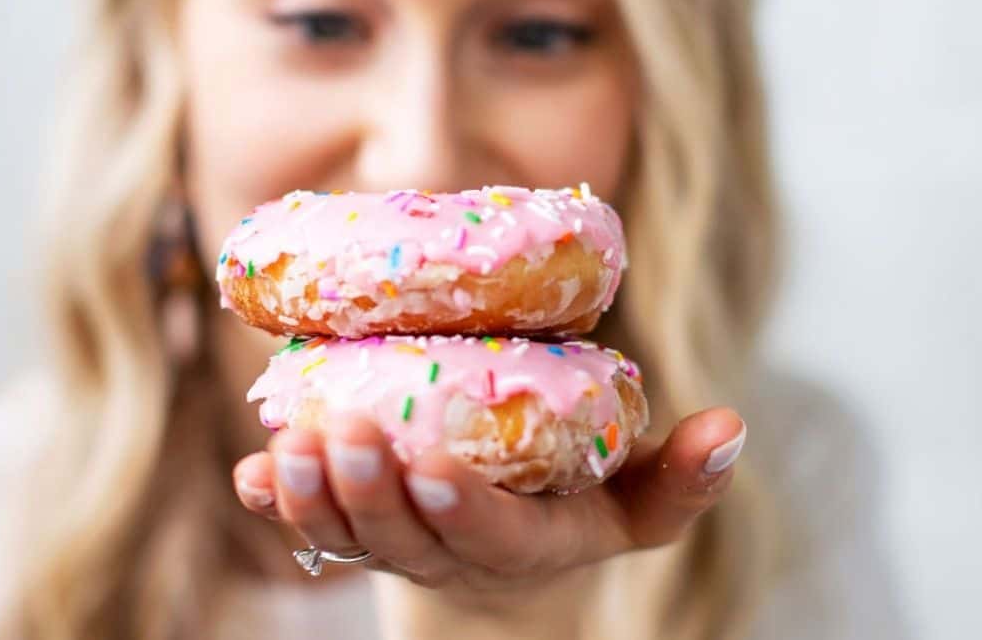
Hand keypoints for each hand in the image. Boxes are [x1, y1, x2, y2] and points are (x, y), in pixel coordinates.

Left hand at [232, 406, 745, 606]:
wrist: (504, 544)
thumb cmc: (573, 505)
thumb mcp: (635, 500)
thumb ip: (681, 478)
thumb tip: (731, 426)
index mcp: (523, 546)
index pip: (489, 538)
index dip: (461, 509)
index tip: (435, 467)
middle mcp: (448, 554)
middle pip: (402, 537)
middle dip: (369, 490)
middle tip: (344, 431)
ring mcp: (394, 544)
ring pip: (347, 534)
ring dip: (310, 494)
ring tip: (286, 442)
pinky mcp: (354, 526)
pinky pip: (309, 524)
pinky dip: (274, 503)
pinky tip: (250, 471)